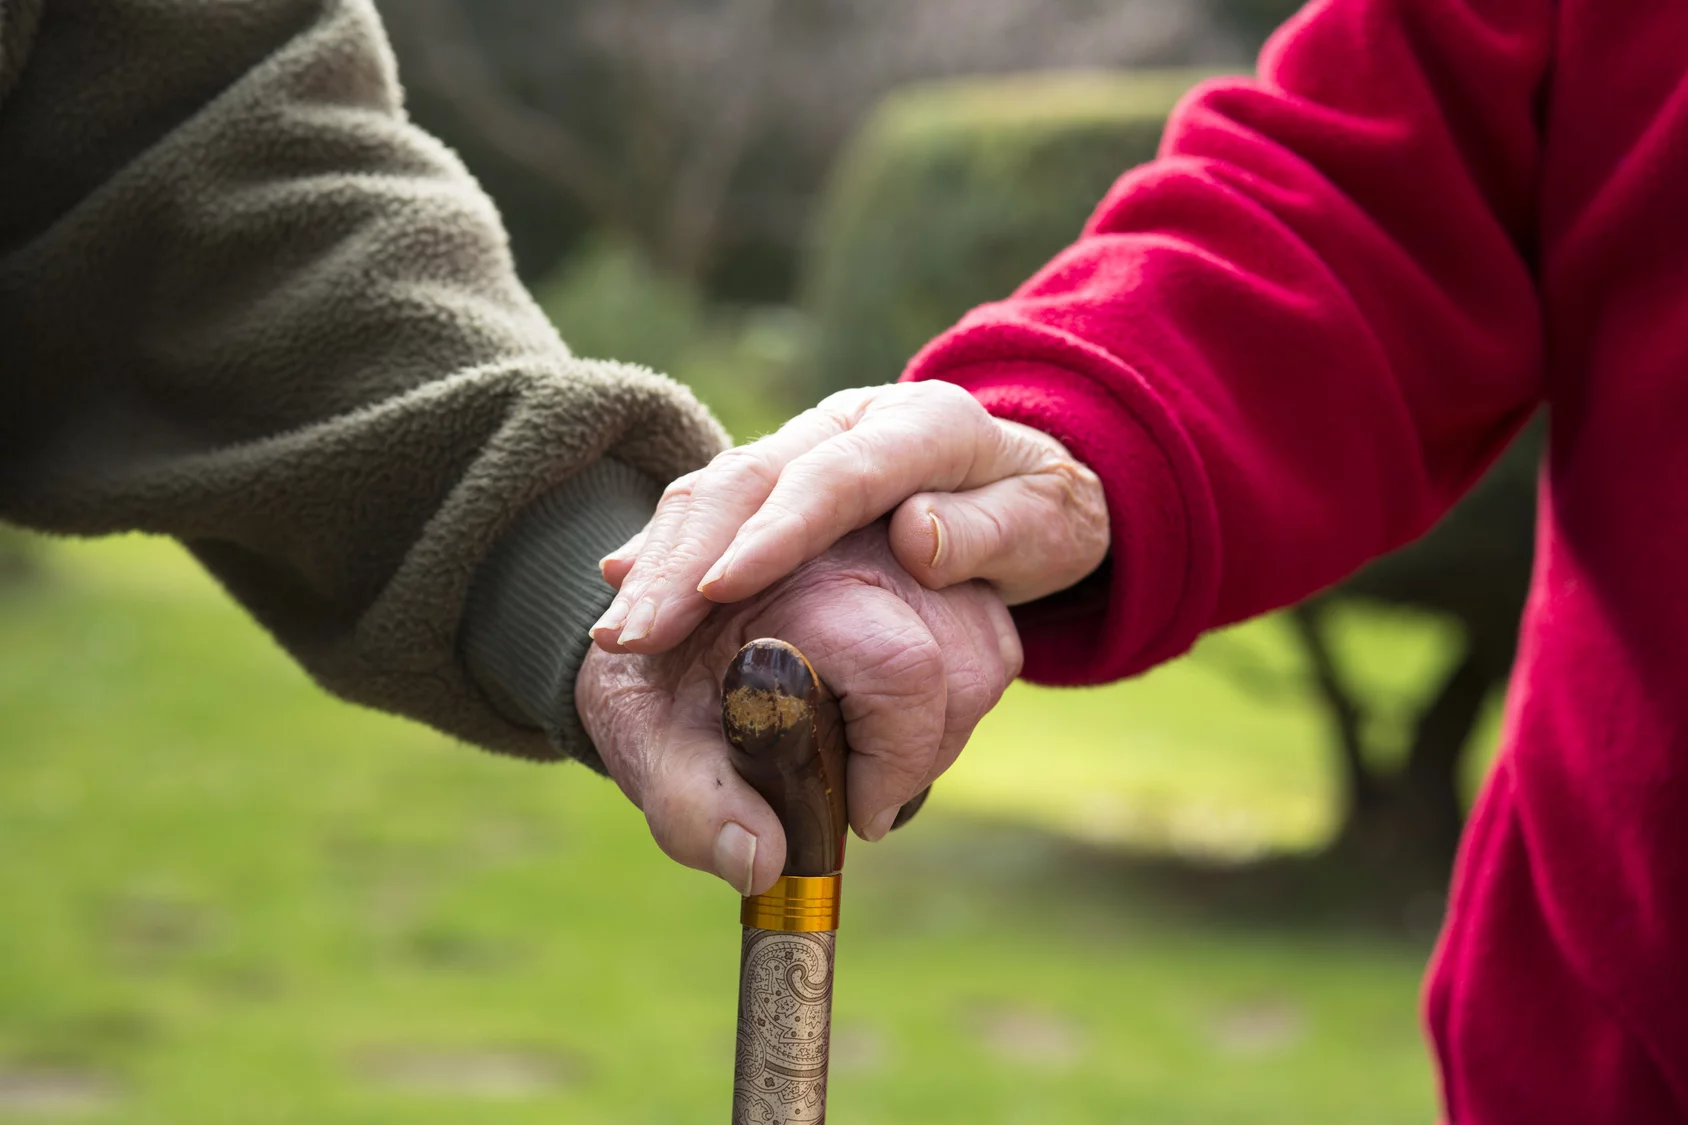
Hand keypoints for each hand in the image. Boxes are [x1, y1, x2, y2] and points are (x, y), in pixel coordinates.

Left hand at [575, 525, 1021, 895]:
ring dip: (940, 731)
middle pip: (961, 663)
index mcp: (786, 575)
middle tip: (860, 798)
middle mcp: (857, 542)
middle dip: (916, 753)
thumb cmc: (653, 681)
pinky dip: (957, 701)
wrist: (656, 619)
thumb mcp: (643, 741)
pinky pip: (993, 641)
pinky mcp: (933, 563)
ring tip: (868, 759)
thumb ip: (693, 805)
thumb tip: (764, 861)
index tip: (857, 816)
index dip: (894, 759)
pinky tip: (892, 723)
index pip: (901, 666)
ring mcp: (902, 547)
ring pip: (986, 655)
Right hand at [591, 380, 1107, 655]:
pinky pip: (712, 507)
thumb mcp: (1051, 523)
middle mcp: (852, 423)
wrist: (1028, 477)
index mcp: (924, 425)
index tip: (722, 589)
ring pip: (718, 489)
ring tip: (618, 628)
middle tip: (636, 632)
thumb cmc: (1044, 512)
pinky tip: (623, 590)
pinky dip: (666, 549)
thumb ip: (993, 528)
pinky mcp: (781, 479)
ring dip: (662, 558)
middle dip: (688, 555)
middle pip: (754, 477)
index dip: (776, 529)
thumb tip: (918, 536)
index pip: (839, 473)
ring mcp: (809, 445)